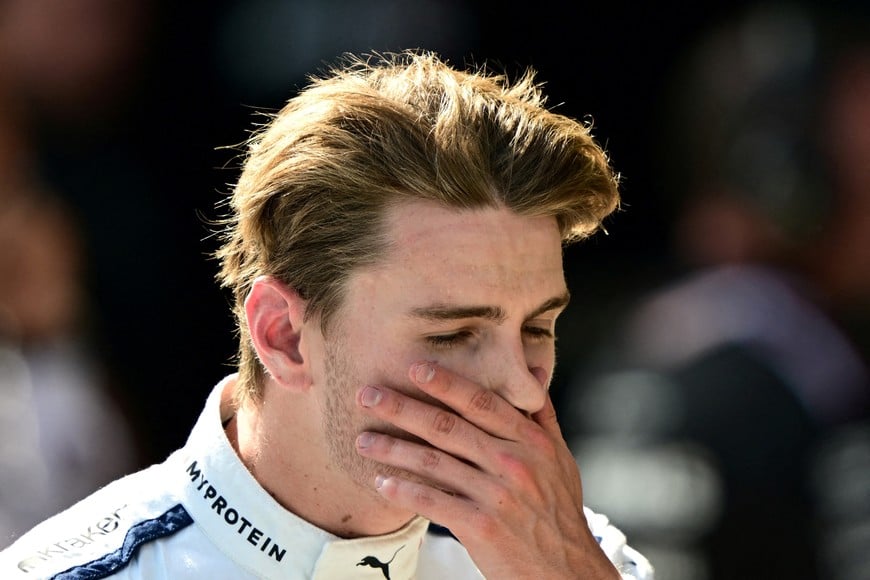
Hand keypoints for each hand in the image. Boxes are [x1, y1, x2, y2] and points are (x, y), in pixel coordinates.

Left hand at [355, 361, 619, 578]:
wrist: (567, 570)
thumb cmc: (558, 512)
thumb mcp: (560, 458)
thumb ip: (541, 415)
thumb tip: (529, 371)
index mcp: (531, 441)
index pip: (481, 402)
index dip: (446, 383)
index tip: (414, 368)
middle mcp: (513, 462)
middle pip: (447, 426)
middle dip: (402, 408)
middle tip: (367, 396)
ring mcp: (496, 494)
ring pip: (433, 462)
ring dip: (392, 449)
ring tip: (361, 440)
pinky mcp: (481, 526)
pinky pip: (432, 502)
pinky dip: (403, 491)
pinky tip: (381, 483)